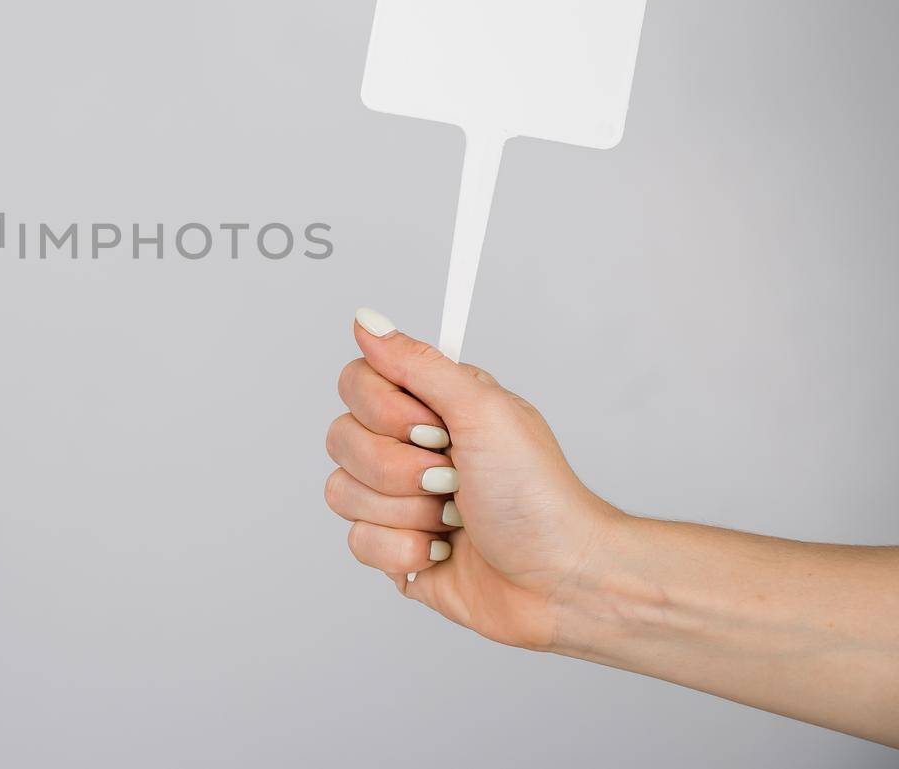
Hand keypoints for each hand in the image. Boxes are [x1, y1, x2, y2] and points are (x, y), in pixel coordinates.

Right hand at [324, 307, 620, 649]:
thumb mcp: (484, 412)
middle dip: (401, 469)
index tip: (437, 429)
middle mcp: (408, 446)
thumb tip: (366, 320)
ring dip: (408, 512)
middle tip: (453, 478)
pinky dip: (407, 550)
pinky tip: (444, 550)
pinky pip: (357, 542)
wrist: (560, 581)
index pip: (357, 381)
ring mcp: (397, 498)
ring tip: (454, 518)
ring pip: (343, 492)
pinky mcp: (393, 547)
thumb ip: (418, 363)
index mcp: (430, 405)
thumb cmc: (538, 496)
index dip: (386, 411)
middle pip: (342, 438)